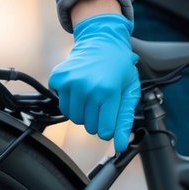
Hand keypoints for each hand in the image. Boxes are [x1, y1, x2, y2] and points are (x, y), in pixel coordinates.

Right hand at [49, 14, 141, 152]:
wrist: (101, 42)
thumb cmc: (119, 68)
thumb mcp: (130, 93)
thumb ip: (125, 121)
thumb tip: (120, 147)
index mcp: (108, 92)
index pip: (104, 131)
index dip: (109, 126)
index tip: (111, 113)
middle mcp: (88, 88)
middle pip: (89, 127)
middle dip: (96, 118)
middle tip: (102, 100)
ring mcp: (71, 83)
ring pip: (74, 118)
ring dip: (83, 112)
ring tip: (91, 94)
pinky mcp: (58, 79)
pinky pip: (63, 105)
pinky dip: (71, 101)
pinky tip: (80, 87)